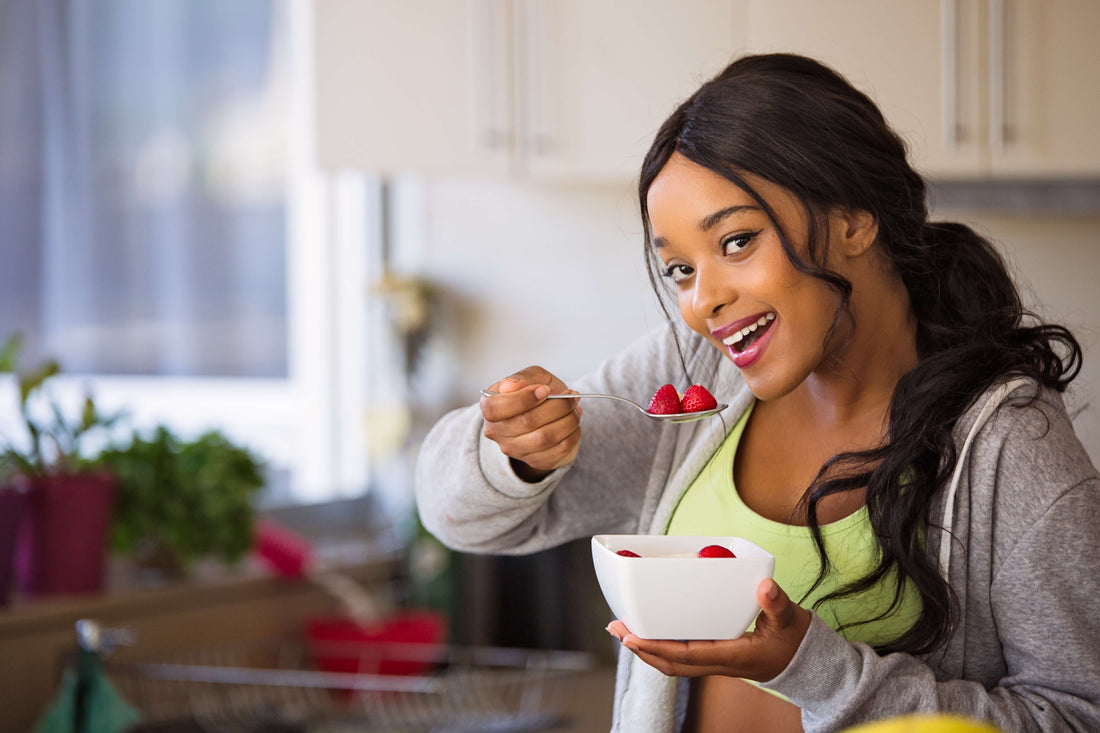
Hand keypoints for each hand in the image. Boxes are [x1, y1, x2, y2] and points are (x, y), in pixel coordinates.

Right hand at [481, 366, 581, 480]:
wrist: (550, 414)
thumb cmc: (537, 392)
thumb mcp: (531, 376)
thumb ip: (522, 378)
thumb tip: (510, 385)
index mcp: (489, 407)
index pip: (495, 408)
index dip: (523, 398)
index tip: (545, 390)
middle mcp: (497, 432)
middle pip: (526, 422)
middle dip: (556, 406)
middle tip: (571, 396)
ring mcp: (515, 450)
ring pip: (544, 438)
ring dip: (567, 420)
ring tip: (574, 409)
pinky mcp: (535, 461)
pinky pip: (558, 451)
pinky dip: (572, 434)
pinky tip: (573, 424)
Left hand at [606, 579, 810, 681]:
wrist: (807, 662)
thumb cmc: (796, 640)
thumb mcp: (790, 619)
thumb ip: (776, 603)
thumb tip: (764, 585)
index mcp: (733, 657)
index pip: (686, 656)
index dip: (657, 648)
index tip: (631, 637)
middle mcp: (720, 664)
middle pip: (671, 663)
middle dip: (641, 648)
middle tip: (616, 628)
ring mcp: (717, 663)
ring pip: (674, 663)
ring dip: (647, 649)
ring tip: (625, 631)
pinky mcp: (717, 657)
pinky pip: (683, 657)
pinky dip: (663, 647)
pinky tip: (653, 633)